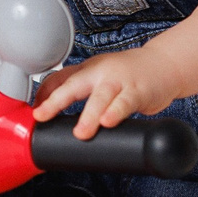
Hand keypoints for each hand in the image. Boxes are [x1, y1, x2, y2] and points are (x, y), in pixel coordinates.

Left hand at [33, 47, 180, 138]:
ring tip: (81, 132)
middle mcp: (100, 72)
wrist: (164, 64)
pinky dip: (116, 112)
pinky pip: (125, 103)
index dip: (44, 94)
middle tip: (42, 115)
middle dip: (57, 100)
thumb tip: (45, 103)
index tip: (33, 111)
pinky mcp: (138, 91)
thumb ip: (75, 86)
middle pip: (75, 84)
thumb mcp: (98, 74)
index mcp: (87, 70)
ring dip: (90, 114)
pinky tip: (108, 122)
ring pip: (101, 97)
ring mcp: (119, 81)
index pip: (59, 79)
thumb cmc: (127, 73)